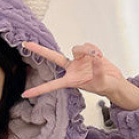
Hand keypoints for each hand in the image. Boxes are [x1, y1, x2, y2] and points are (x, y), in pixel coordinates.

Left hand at [21, 41, 138, 109]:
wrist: (113, 81)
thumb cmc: (106, 86)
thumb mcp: (102, 82)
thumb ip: (98, 69)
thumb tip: (95, 57)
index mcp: (71, 81)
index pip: (52, 85)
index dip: (39, 90)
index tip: (24, 94)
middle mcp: (71, 69)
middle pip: (53, 57)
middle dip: (40, 50)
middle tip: (25, 44)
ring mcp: (78, 60)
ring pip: (77, 48)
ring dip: (87, 50)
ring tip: (98, 57)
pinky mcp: (86, 53)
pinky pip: (88, 46)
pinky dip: (94, 49)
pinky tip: (100, 56)